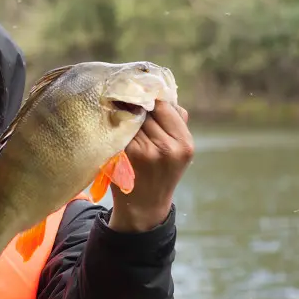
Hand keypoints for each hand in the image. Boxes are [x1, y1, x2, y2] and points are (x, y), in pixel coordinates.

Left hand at [109, 100, 193, 232]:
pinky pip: (120, 130)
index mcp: (184, 144)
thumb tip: (158, 91)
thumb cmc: (161, 173)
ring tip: (120, 117)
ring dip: (125, 115)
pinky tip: (114, 129)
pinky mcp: (125, 156)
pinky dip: (116, 127)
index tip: (142, 95)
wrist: (144, 206)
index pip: (167, 106)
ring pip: (132, 118)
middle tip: (126, 103)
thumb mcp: (179, 150)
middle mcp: (167, 148)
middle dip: (138, 106)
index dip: (153, 99)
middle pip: (148, 111)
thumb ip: (174, 122)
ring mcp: (144, 152)